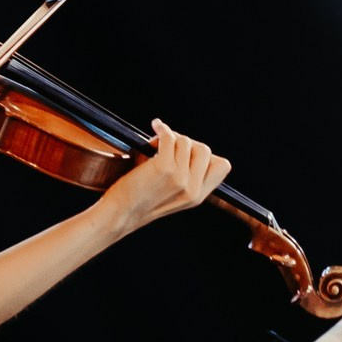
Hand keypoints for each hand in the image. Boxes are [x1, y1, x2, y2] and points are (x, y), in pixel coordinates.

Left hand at [102, 119, 229, 231]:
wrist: (119, 214)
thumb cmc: (138, 200)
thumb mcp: (172, 196)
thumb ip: (186, 178)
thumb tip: (189, 143)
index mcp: (197, 197)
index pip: (222, 166)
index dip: (206, 156)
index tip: (187, 153)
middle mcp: (193, 190)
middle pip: (205, 150)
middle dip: (187, 142)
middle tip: (168, 144)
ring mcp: (180, 179)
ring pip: (186, 142)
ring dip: (170, 137)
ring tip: (155, 143)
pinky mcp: (164, 169)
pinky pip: (170, 138)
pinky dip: (162, 129)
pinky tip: (155, 127)